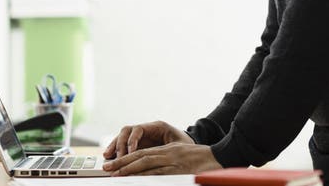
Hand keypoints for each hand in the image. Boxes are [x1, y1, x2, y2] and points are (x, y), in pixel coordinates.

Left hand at [102, 143, 221, 175]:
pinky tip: (135, 179)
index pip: (143, 152)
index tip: (113, 163)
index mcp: (168, 150)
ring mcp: (173, 162)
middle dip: (122, 163)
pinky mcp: (178, 170)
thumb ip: (168, 161)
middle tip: (107, 168)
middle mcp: (168, 154)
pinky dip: (145, 176)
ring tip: (115, 174)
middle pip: (140, 156)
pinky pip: (158, 173)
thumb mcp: (183, 156)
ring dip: (129, 169)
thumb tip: (152, 171)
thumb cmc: (204, 159)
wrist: (221, 157)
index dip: (127, 158)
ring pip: (146, 164)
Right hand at [103, 120, 193, 158]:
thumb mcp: (179, 147)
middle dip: (120, 144)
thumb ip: (167, 151)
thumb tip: (157, 159)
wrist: (190, 147)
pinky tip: (110, 157)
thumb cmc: (186, 146)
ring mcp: (141, 136)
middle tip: (119, 159)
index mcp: (157, 126)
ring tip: (108, 157)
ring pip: (122, 137)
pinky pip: (124, 145)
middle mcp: (147, 129)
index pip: (139, 129)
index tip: (130, 153)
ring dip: (115, 146)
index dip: (132, 140)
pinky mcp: (138, 144)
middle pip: (127, 131)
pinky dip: (116, 150)